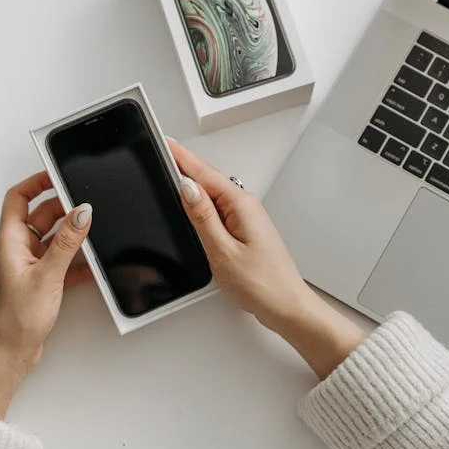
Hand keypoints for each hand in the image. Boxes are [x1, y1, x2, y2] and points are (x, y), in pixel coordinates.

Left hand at [0, 171, 91, 417]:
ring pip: (54, 237)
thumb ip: (68, 242)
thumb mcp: (47, 274)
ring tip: (92, 233)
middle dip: (63, 208)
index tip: (57, 173)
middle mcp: (18, 248)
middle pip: (41, 214)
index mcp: (10, 240)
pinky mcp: (42, 280)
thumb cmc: (15, 320)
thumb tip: (82, 212)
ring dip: (72, 235)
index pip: (19, 197)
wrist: (11, 353)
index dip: (37, 182)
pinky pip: (62, 259)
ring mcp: (30, 264)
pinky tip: (91, 264)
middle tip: (85, 205)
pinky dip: (77, 259)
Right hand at [169, 139, 364, 378]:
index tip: (165, 141)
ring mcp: (247, 218)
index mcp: (241, 205)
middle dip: (184, 167)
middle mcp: (246, 206)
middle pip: (208, 180)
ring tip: (171, 174)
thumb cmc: (262, 284)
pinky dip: (202, 204)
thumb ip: (203, 217)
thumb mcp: (222, 250)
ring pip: (213, 195)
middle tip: (161, 154)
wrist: (287, 306)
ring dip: (193, 186)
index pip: (204, 173)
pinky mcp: (245, 230)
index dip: (181, 157)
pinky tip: (193, 206)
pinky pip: (219, 209)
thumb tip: (187, 188)